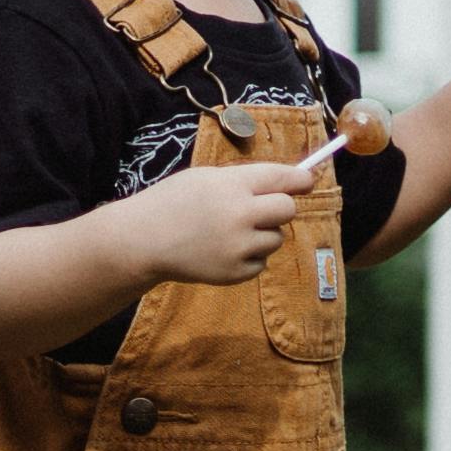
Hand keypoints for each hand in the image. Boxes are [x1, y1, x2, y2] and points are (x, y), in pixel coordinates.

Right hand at [133, 151, 321, 289]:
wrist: (142, 241)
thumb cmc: (173, 202)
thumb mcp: (205, 178)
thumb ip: (244, 180)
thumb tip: (287, 181)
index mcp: (232, 185)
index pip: (282, 179)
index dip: (300, 179)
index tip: (307, 181)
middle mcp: (240, 215)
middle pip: (287, 209)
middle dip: (279, 208)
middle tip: (261, 210)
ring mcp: (239, 247)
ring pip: (276, 238)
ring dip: (262, 234)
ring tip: (231, 233)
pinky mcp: (235, 272)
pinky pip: (261, 263)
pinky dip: (249, 257)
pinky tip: (224, 251)